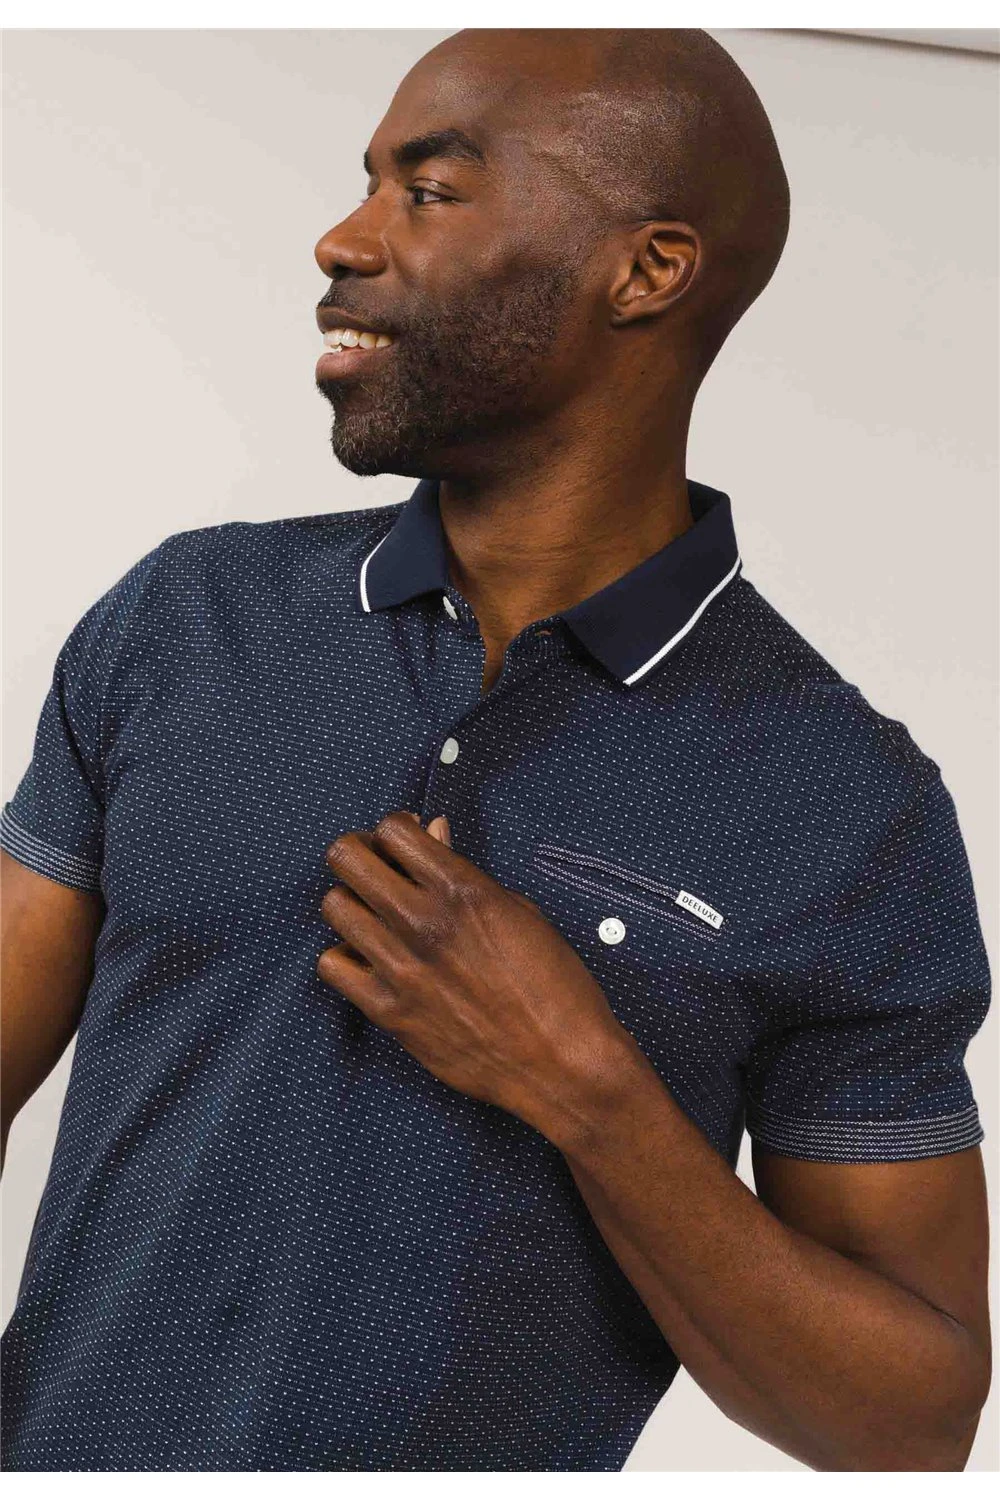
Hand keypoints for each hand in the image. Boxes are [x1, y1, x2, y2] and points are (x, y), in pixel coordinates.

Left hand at [316, 810, 634, 1136]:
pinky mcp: (388, 1011)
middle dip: (360, 854)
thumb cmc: (554, 987)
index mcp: (463, 890)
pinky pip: (332, 965)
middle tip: (378, 870)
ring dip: (351, 902)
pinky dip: (346, 956)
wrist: (560, 1064)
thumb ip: (464, 871)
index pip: (392, 828)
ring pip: (334, 906)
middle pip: (346, 857)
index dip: (396, 829)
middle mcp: (424, 921)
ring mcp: (401, 967)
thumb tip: (434, 831)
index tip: (403, 844)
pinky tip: (372, 959)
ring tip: (375, 916)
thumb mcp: (519, 912)